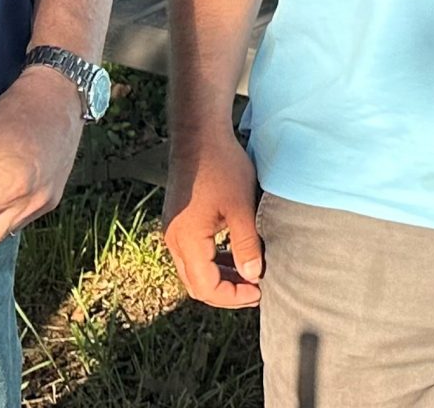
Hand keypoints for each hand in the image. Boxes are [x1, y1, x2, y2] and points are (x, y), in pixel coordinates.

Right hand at [160, 124, 263, 308]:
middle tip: (255, 289)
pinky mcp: (178, 222)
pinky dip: (213, 260)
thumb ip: (247, 244)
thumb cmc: (222, 167)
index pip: (206, 288)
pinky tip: (234, 254)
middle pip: (197, 284)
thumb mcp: (242, 207)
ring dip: (220, 276)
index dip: (233, 296)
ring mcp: (173, 232)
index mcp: (188, 241)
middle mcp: (174, 241)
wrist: (199, 136)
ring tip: (249, 274)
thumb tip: (253, 276)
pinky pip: (193, 253)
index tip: (259, 292)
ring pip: (194, 270)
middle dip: (226, 292)